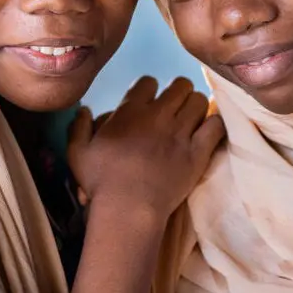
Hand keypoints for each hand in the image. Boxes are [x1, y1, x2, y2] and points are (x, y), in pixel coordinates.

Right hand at [68, 76, 224, 222]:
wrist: (128, 210)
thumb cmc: (100, 183)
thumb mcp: (77, 153)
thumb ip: (78, 127)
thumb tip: (84, 109)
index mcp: (130, 111)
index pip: (148, 82)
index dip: (149, 90)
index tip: (147, 103)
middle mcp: (158, 116)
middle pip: (180, 85)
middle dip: (178, 92)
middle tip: (174, 108)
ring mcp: (180, 133)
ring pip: (199, 101)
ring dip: (196, 107)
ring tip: (191, 119)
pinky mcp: (198, 153)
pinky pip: (216, 126)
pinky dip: (214, 125)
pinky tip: (207, 132)